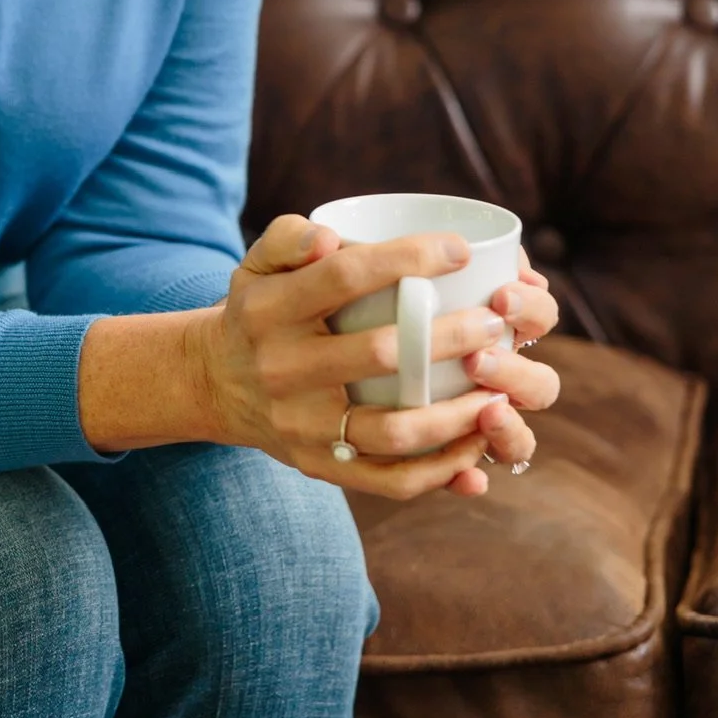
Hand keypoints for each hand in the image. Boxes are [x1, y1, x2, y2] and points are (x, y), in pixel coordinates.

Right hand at [187, 214, 559, 499]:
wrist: (217, 384)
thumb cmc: (258, 311)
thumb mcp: (256, 265)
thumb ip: (288, 237)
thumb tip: (330, 236)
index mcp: (269, 310)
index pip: (343, 276)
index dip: (406, 259)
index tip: (461, 251)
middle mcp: (282, 369)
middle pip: (379, 354)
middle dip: (450, 338)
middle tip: (494, 324)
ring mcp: (303, 426)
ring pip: (394, 430)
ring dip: (458, 414)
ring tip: (501, 390)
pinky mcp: (320, 466)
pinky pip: (390, 480)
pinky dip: (441, 470)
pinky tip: (477, 447)